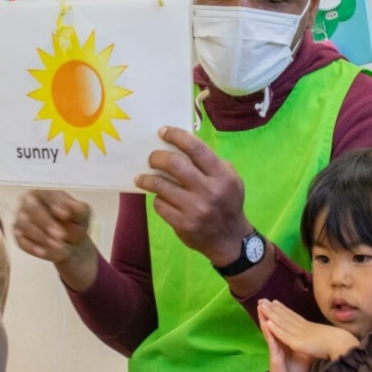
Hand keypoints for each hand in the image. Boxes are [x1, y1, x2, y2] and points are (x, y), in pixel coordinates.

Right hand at [13, 190, 96, 289]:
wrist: (71, 243)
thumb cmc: (74, 223)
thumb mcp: (82, 216)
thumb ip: (79, 209)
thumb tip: (71, 205)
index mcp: (45, 192)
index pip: (46, 194)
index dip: (56, 204)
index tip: (66, 215)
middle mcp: (28, 203)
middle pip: (32, 208)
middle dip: (46, 222)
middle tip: (61, 235)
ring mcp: (21, 219)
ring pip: (25, 225)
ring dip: (41, 236)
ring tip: (57, 245)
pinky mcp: (19, 236)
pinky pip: (22, 241)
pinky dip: (33, 247)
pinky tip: (44, 252)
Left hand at [134, 126, 250, 266]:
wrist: (229, 239)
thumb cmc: (227, 202)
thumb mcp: (229, 178)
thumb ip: (210, 162)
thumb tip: (181, 144)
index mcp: (222, 176)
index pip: (196, 149)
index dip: (176, 136)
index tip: (162, 132)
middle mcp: (209, 191)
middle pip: (174, 164)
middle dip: (157, 157)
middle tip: (151, 158)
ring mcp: (195, 209)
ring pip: (161, 185)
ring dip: (147, 179)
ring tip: (142, 177)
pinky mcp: (183, 224)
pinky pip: (160, 205)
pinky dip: (157, 199)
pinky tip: (160, 198)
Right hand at [259, 300, 314, 371]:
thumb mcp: (304, 356)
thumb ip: (307, 347)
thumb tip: (318, 339)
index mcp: (285, 342)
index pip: (281, 325)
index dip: (278, 313)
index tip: (276, 301)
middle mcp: (278, 343)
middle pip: (272, 324)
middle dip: (268, 312)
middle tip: (263, 299)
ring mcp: (275, 349)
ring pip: (268, 330)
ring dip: (264, 318)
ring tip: (260, 307)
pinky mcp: (274, 355)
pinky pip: (271, 342)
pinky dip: (268, 332)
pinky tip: (266, 324)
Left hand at [260, 299, 359, 361]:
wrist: (341, 345)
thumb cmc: (337, 342)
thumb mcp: (325, 336)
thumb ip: (320, 334)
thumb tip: (323, 333)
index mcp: (308, 326)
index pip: (292, 315)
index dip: (282, 309)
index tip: (274, 302)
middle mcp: (301, 327)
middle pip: (284, 315)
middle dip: (272, 308)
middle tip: (262, 299)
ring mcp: (298, 333)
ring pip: (281, 322)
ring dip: (270, 313)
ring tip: (260, 305)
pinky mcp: (296, 342)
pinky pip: (283, 334)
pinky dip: (275, 328)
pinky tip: (266, 323)